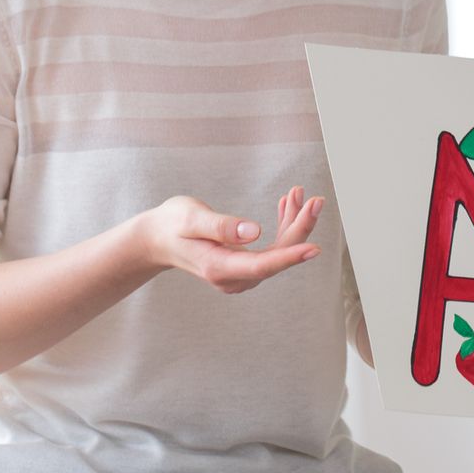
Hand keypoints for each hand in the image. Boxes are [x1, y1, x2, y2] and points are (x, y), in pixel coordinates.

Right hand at [137, 188, 323, 293]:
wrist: (158, 239)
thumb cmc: (171, 225)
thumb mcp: (191, 219)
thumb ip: (220, 226)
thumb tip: (253, 231)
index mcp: (219, 268)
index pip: (262, 266)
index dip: (290, 257)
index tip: (314, 248)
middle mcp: (233, 278)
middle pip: (276, 257)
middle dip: (299, 228)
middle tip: (315, 200)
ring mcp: (240, 275)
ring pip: (278, 252)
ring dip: (292, 223)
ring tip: (299, 194)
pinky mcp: (244, 267)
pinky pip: (271, 249)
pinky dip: (282, 226)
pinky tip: (287, 205)